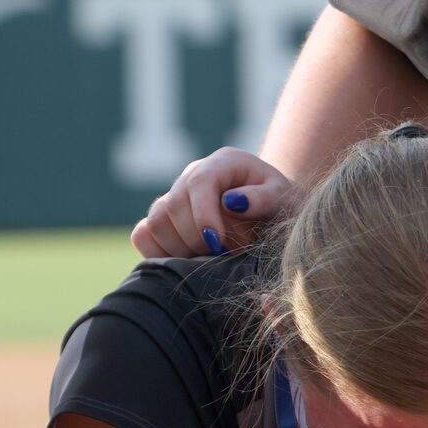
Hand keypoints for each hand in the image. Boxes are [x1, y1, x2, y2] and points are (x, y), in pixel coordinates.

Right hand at [131, 148, 298, 258]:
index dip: (203, 216)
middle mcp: (192, 175)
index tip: (218, 243)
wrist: (273, 214)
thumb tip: (233, 203)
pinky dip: (158, 253)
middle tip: (223, 255)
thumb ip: (265, 199)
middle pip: (173, 206)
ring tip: (211, 260)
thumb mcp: (285, 199)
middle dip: (196, 239)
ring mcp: (174, 197)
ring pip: (155, 223)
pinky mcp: (164, 219)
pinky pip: (143, 235)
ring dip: (180, 250)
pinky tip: (187, 263)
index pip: (198, 183)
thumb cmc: (282, 205)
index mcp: (223, 164)